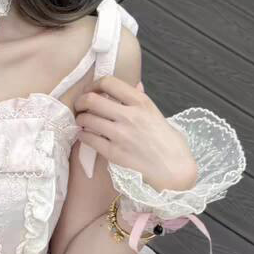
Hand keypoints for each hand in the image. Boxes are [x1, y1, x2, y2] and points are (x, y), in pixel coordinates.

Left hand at [74, 77, 198, 191]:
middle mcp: (129, 115)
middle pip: (92, 99)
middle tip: (80, 106)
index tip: (91, 90)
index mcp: (141, 102)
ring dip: (80, 119)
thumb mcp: (158, 115)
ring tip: (82, 122)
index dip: (94, 84)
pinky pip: (89, 139)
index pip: (109, 82)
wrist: (174, 170)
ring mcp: (120, 134)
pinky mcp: (113, 152)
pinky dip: (83, 135)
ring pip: (87, 119)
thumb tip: (135, 86)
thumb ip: (143, 101)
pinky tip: (85, 136)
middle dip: (81, 101)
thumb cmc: (170, 144)